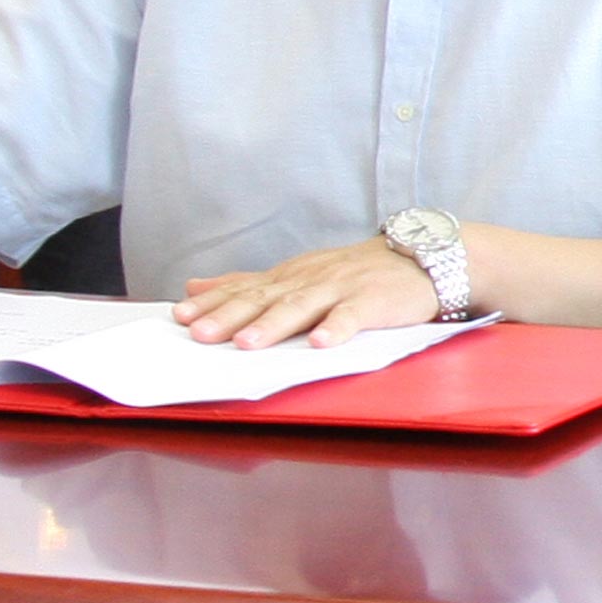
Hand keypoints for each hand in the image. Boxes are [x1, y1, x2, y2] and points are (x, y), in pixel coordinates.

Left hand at [177, 236, 448, 348]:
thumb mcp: (298, 273)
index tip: (180, 318)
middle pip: (266, 298)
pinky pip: (354, 316)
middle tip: (201, 334)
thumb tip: (194, 287)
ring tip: (248, 343)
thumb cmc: (355, 274)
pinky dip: (337, 328)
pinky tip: (320, 343)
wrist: (422, 259)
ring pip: (303, 306)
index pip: (245, 289)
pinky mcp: (374, 301)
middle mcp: (311, 279)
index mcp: (291, 276)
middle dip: (232, 317)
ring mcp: (342, 288)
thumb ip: (248, 283)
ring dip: (274, 324)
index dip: (213, 304)